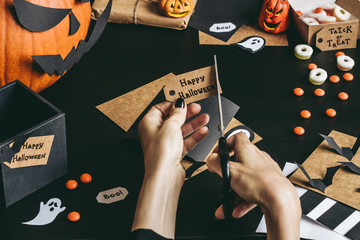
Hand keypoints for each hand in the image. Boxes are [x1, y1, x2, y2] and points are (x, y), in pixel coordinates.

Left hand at [133, 98, 208, 238]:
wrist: (164, 175)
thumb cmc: (161, 152)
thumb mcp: (170, 126)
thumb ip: (177, 113)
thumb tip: (179, 104)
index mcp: (148, 123)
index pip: (160, 108)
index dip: (173, 105)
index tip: (183, 102)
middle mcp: (155, 133)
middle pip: (172, 119)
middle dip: (187, 114)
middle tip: (197, 108)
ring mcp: (165, 143)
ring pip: (181, 130)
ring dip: (193, 124)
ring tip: (204, 118)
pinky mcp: (174, 153)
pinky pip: (185, 141)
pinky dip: (194, 136)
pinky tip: (203, 131)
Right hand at [207, 133, 300, 239]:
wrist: (281, 200)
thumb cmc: (260, 183)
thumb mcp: (229, 171)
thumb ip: (216, 163)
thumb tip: (210, 159)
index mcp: (247, 149)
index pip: (235, 138)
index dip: (225, 144)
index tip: (217, 155)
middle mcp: (257, 158)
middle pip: (237, 163)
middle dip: (227, 175)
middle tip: (221, 180)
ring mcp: (264, 171)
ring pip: (244, 180)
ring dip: (233, 192)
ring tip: (226, 203)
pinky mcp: (269, 184)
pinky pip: (252, 190)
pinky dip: (243, 199)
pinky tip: (236, 209)